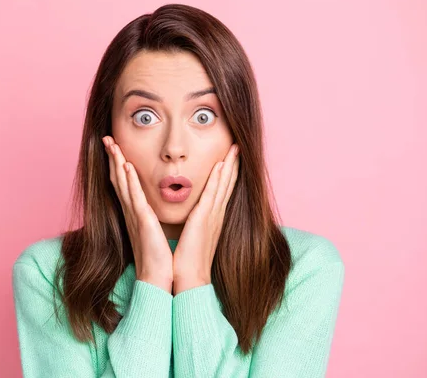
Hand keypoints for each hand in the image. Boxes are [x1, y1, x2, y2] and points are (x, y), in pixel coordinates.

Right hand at [103, 136, 172, 292]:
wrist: (158, 278)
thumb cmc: (159, 257)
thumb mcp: (154, 231)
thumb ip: (152, 217)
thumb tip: (154, 209)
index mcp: (136, 213)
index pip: (125, 184)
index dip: (119, 164)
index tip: (116, 147)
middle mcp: (131, 212)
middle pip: (119, 179)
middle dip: (113, 158)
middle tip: (107, 138)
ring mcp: (135, 216)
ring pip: (122, 184)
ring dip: (117, 162)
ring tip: (112, 144)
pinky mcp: (142, 222)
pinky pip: (133, 198)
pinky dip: (128, 181)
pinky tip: (125, 167)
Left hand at [172, 143, 239, 294]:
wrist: (190, 280)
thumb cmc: (188, 262)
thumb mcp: (192, 237)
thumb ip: (194, 225)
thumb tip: (192, 218)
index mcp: (213, 219)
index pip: (222, 191)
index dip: (228, 173)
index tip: (230, 158)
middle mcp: (216, 215)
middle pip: (228, 184)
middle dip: (233, 164)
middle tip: (238, 146)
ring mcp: (213, 216)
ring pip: (224, 184)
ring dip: (229, 165)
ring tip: (235, 148)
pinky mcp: (205, 219)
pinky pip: (213, 194)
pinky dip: (218, 179)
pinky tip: (222, 164)